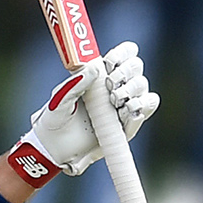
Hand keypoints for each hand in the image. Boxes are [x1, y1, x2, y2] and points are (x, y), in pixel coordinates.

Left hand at [12, 42, 159, 179]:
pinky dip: (140, 106)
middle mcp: (116, 86)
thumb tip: (95, 68)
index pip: (123, 53)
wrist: (56, 149)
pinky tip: (125, 111)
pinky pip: (146, 108)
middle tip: (109, 84)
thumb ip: (74, 84)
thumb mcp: (60, 100)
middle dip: (125, 71)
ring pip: (142, 86)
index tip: (109, 62)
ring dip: (132, 89)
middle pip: (136, 66)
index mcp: (100, 73)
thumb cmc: (56, 119)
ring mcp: (124, 104)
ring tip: (114, 100)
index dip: (122, 53)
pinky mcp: (128, 123)